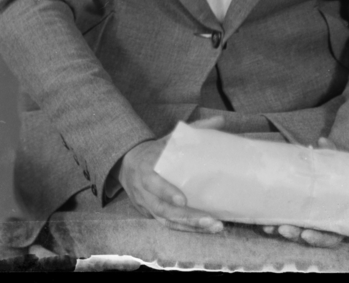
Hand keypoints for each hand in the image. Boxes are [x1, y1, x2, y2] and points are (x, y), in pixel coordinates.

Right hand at [117, 116, 225, 233]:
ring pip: (167, 221)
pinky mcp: (153, 215)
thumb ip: (193, 129)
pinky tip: (205, 228)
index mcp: (146, 168)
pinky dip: (187, 229)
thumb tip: (220, 120)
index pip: (153, 182)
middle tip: (211, 219)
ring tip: (214, 226)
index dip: (166, 191)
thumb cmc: (155, 151)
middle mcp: (144, 191)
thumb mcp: (168, 138)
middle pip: (163, 209)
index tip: (182, 199)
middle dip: (187, 217)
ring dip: (191, 226)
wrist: (128, 164)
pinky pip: (169, 225)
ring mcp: (148, 206)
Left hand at [262, 137, 342, 247]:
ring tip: (268, 228)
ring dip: (281, 231)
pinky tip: (263, 225)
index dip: (318, 238)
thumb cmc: (336, 179)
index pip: (328, 237)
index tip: (306, 234)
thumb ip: (331, 156)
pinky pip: (284, 226)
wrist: (334, 183)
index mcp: (335, 219)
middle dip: (294, 234)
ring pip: (294, 233)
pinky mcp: (295, 219)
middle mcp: (321, 227)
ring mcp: (307, 224)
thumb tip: (321, 141)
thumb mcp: (336, 168)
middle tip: (282, 229)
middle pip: (308, 236)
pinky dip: (275, 226)